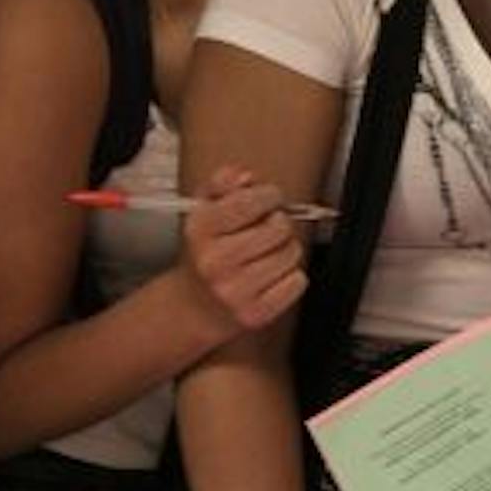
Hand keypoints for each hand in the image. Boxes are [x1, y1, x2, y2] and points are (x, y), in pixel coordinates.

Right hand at [180, 165, 308, 333]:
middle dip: (280, 224)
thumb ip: (223, 183)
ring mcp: (234, 291)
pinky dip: (291, 277)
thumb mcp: (204, 210)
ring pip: (292, 254)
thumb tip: (246, 176)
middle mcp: (215, 261)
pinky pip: (297, 283)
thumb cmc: (206, 253)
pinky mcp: (254, 314)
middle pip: (279, 227)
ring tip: (268, 254)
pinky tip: (272, 277)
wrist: (193, 307)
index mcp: (201, 230)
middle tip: (269, 229)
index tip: (270, 199)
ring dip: (287, 250)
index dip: (269, 196)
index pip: (251, 201)